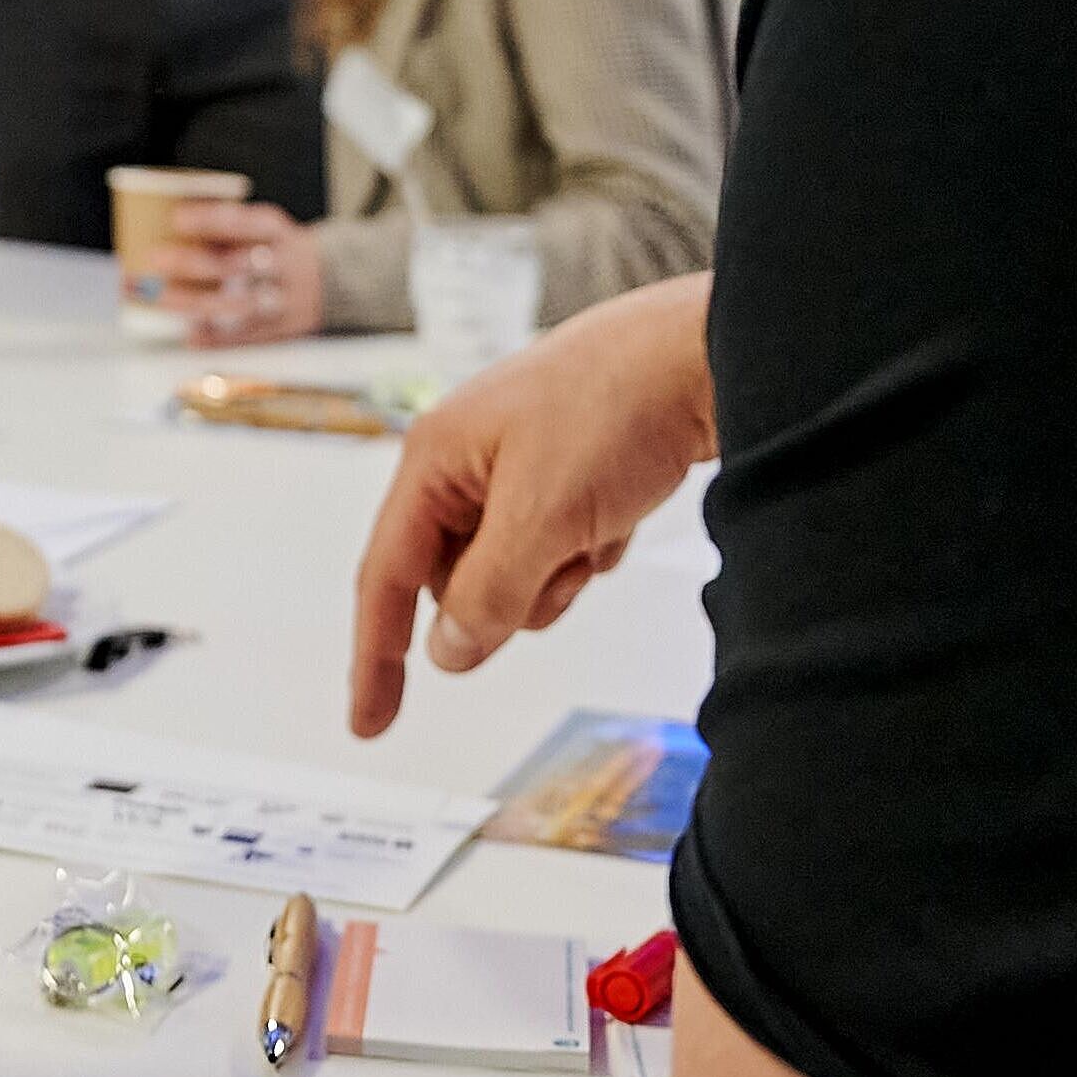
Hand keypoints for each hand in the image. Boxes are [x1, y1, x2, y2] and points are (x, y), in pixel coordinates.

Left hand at [154, 197, 318, 342]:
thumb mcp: (267, 229)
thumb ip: (231, 230)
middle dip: (193, 263)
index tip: (177, 218)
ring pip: (239, 304)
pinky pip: (247, 335)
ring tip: (161, 298)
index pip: (245, 223)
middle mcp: (284, 265)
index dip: (210, 220)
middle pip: (236, 265)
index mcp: (279, 233)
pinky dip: (217, 338)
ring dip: (195, 303)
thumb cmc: (282, 249)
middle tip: (157, 259)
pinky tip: (190, 335)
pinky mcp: (282, 328)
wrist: (336, 279)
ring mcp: (284, 299)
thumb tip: (175, 227)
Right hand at [347, 271, 714, 738]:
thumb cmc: (615, 408)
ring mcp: (516, 465)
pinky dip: (591, 547)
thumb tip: (448, 653)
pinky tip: (621, 509)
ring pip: (514, 572)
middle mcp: (465, 461)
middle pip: (457, 581)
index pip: (385, 577)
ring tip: (598, 527)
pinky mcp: (567, 471)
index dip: (375, 655)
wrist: (706, 352)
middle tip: (564, 559)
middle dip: (511, 594)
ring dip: (558, 572)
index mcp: (435, 458)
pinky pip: (561, 549)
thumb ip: (487, 596)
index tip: (370, 724)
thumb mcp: (543, 518)